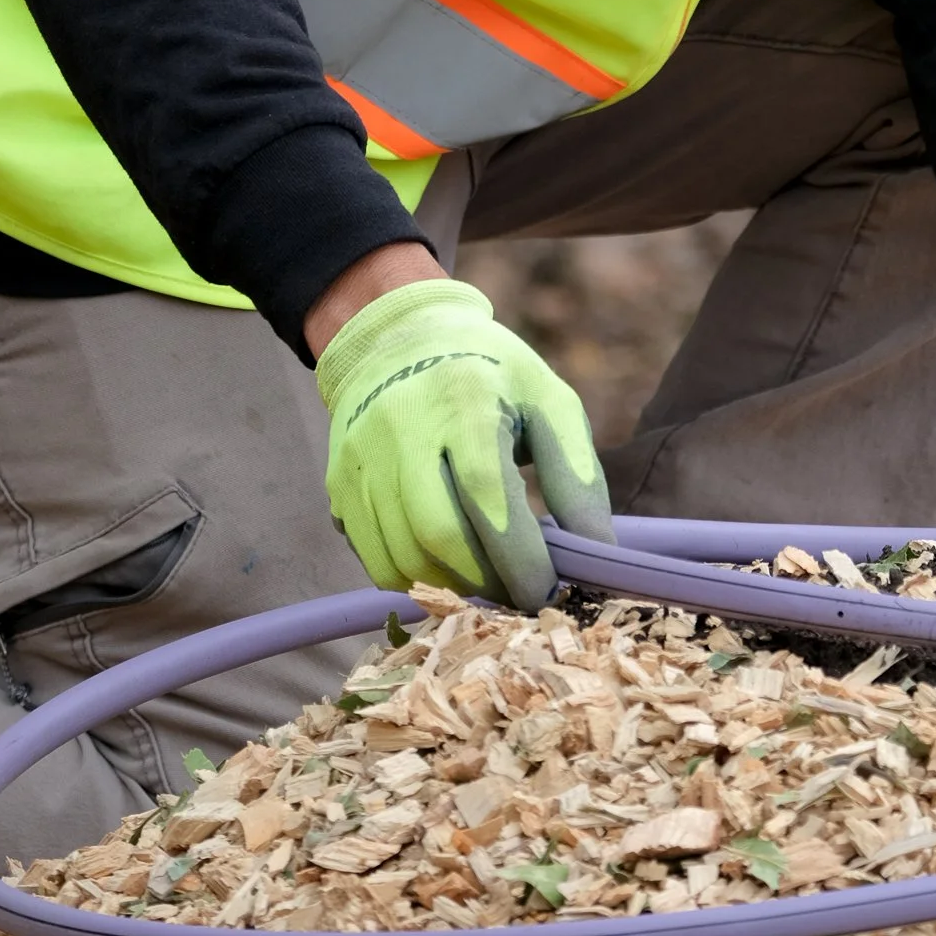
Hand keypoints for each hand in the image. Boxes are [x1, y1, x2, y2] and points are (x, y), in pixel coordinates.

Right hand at [315, 277, 614, 609]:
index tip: (548, 590)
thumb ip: (577, 476)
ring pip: (400, 556)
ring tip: (487, 586)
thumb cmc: (491, 373)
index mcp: (464, 397)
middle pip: (437, 534)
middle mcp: (402, 425)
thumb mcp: (547, 401)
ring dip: (451, 589)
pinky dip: (414, 579)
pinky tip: (446, 567)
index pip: (487, 492)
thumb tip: (597, 554)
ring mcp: (361, 456)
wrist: (400, 337)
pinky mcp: (337, 482)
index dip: (519, 555)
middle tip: (517, 598)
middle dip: (485, 582)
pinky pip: (372, 558)